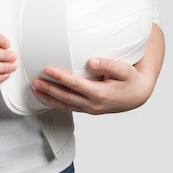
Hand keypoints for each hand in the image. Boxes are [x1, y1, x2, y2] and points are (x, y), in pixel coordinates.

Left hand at [30, 57, 155, 114]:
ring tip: (35, 91)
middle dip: (49, 89)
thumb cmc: (130, 80)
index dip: (60, 77)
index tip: (47, 70)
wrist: (137, 95)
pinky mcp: (88, 110)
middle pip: (66, 97)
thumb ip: (108, 65)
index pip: (76, 85)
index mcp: (101, 94)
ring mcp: (90, 109)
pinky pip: (69, 107)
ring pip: (65, 105)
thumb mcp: (124, 70)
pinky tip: (47, 98)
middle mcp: (93, 104)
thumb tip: (91, 62)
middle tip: (35, 81)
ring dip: (49, 98)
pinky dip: (56, 103)